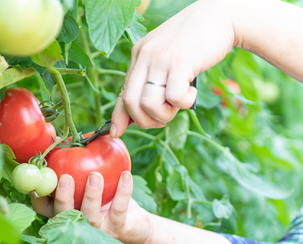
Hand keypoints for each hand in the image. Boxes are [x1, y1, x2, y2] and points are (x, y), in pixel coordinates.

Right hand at [31, 171, 151, 243]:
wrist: (134, 222)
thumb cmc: (105, 195)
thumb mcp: (85, 178)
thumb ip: (70, 161)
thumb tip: (53, 133)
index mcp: (65, 213)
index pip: (44, 208)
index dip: (38, 196)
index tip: (40, 177)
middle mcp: (77, 224)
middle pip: (64, 215)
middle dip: (62, 197)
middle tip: (65, 178)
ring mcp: (97, 230)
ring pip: (90, 215)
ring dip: (92, 195)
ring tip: (95, 175)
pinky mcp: (118, 230)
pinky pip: (119, 209)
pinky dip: (123, 191)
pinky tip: (125, 175)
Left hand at [110, 0, 235, 134]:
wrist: (220, 16)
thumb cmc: (194, 43)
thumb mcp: (165, 59)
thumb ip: (152, 79)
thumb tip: (140, 112)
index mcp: (138, 55)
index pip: (122, 92)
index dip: (118, 117)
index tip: (116, 133)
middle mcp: (145, 56)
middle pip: (131, 102)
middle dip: (146, 120)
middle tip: (164, 117)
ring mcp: (161, 58)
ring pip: (148, 104)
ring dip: (164, 114)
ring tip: (179, 102)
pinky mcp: (180, 62)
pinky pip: (173, 97)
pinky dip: (184, 103)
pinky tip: (191, 91)